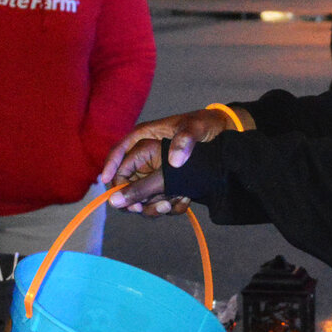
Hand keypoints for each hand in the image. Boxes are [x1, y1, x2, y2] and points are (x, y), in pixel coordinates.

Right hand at [99, 106, 253, 216]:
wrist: (224, 135)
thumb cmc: (205, 124)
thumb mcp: (196, 129)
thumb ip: (185, 141)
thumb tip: (173, 162)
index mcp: (144, 136)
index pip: (119, 151)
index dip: (111, 167)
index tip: (107, 182)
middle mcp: (146, 155)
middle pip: (126, 178)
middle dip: (132, 194)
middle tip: (139, 207)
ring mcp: (155, 170)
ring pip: (141, 193)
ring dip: (151, 204)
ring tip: (169, 205)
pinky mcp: (166, 182)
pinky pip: (158, 198)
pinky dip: (168, 204)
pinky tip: (183, 203)